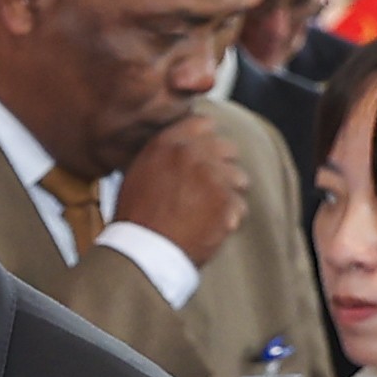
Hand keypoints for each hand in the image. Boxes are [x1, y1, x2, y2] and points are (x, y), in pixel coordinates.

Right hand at [116, 109, 249, 264]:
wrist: (142, 252)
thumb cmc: (136, 217)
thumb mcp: (139, 172)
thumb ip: (164, 153)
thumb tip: (185, 147)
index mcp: (167, 143)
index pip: (203, 124)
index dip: (206, 142)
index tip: (203, 158)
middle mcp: (191, 153)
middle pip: (227, 148)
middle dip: (222, 166)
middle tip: (209, 189)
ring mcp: (212, 176)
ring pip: (239, 177)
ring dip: (228, 193)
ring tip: (208, 212)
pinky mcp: (226, 201)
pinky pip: (240, 205)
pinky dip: (228, 218)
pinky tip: (209, 227)